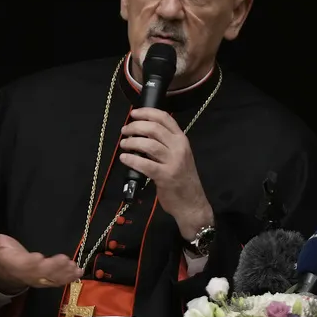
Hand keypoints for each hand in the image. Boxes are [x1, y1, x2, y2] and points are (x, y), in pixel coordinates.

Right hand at [0, 226, 80, 293]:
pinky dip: (70, 277)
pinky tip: (79, 272)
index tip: (39, 258)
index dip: (31, 262)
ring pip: (52, 278)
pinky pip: (59, 280)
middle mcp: (28, 273)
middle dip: (53, 267)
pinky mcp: (47, 279)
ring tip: (75, 267)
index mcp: (15, 263)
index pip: (22, 264)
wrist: (6, 272)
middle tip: (65, 260)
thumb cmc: (2, 253)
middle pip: (41, 272)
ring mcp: (39, 278)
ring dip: (64, 273)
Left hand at [118, 107, 213, 238]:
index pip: (166, 118)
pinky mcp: (165, 176)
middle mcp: (179, 148)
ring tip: (124, 144)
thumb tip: (142, 134)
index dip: (147, 112)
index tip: (134, 114)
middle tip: (125, 131)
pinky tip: (125, 158)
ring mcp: (173, 162)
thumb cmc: (182, 180)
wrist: (192, 203)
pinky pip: (145, 164)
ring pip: (149, 144)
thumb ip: (166, 144)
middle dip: (136, 127)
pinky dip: (132, 160)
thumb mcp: (179, 156)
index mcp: (182, 140)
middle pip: (154, 129)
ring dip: (132, 142)